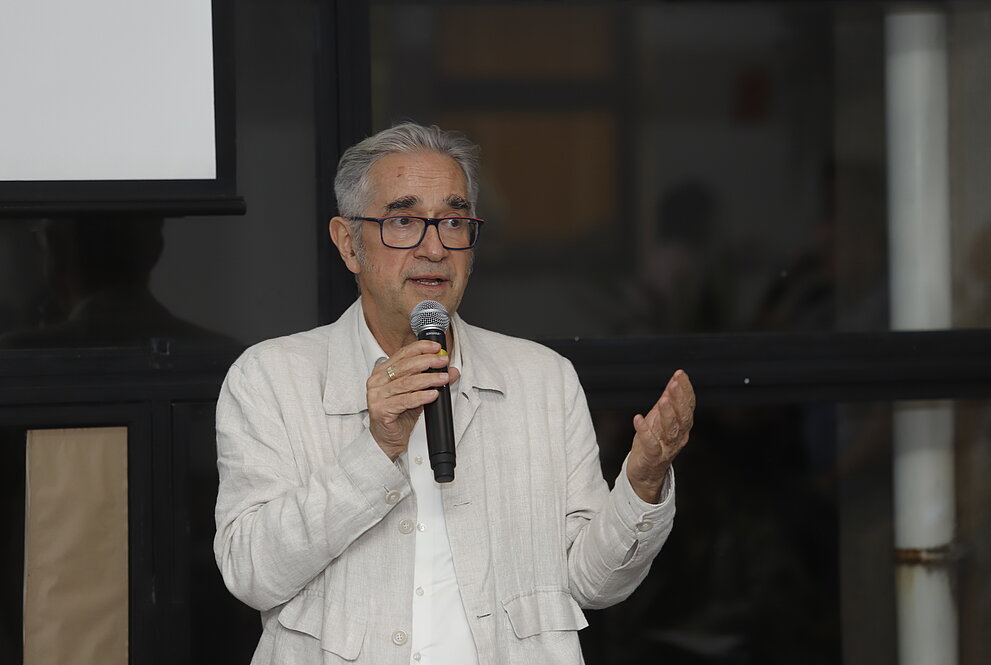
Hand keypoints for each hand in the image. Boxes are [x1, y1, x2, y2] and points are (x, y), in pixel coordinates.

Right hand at [366, 340, 460, 459]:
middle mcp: (377, 381)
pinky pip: (405, 400)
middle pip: (405, 366)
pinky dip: (421, 396)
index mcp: (382, 372)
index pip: (402, 354)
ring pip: (407, 383)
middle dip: (428, 362)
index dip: (420, 348)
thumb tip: (451, 371)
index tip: (436, 348)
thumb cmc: (398, 416)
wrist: (388, 439)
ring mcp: (377, 395)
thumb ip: (432, 381)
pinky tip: (432, 394)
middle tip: (443, 361)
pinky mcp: (380, 410)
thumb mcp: (418, 394)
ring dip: (428, 379)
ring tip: (443, 378)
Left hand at [627, 369, 694, 502]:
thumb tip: (675, 378)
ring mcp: (667, 448)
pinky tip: (638, 418)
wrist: (645, 472)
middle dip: (680, 399)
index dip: (685, 389)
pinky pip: (650, 444)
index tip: (680, 374)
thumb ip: (668, 399)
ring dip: (668, 414)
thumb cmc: (653, 442)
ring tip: (663, 400)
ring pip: (671, 430)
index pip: (688, 405)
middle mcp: (678, 437)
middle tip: (674, 383)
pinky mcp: (652, 457)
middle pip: (683, 417)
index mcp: (682, 426)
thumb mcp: (660, 418)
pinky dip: (644, 431)